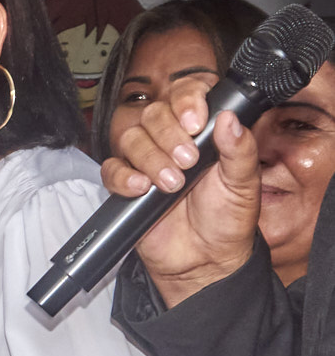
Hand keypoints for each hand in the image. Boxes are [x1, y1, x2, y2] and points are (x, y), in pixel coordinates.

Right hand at [99, 76, 263, 305]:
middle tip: (188, 162)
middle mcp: (172, 142)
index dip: (186, 101)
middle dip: (169, 136)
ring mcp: (146, 162)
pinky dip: (124, 177)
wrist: (204, 260)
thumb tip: (228, 118)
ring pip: (131, 139)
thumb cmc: (227, 220)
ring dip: (150, 158)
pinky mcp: (125, 186)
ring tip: (172, 184)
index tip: (196, 122)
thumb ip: (240, 150)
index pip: (186, 96)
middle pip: (153, 115)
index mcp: (203, 134)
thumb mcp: (244, 184)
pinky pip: (111, 169)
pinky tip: (142, 189)